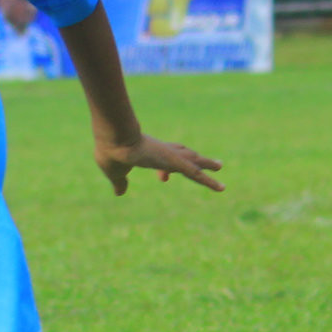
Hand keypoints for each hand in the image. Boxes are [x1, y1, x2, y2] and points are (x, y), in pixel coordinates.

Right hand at [94, 134, 224, 195]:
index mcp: (149, 151)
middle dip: (195, 160)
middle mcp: (162, 150)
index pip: (163, 159)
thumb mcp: (115, 172)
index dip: (166, 170)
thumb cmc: (110, 151)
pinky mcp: (174, 161)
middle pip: (183, 155)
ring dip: (207, 164)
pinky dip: (208, 180)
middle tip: (208, 163)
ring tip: (220, 166)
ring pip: (193, 160)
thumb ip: (120, 182)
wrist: (114, 137)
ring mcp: (170, 155)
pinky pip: (195, 173)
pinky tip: (220, 187)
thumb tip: (119, 193)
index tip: (163, 180)